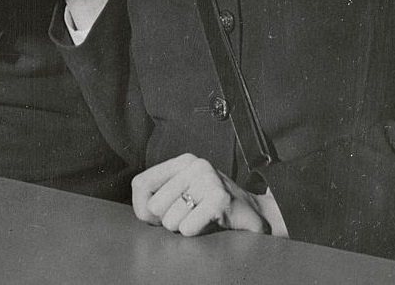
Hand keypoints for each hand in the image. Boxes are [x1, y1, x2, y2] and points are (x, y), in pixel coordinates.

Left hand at [132, 154, 268, 236]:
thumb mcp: (184, 193)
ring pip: (171, 220)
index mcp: (182, 162)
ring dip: (183, 228)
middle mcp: (195, 165)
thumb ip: (159, 196)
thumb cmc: (211, 207)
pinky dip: (196, 232)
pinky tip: (210, 223)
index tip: (157, 217)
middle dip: (167, 221)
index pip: (140, 184)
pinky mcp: (219, 199)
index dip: (142, 207)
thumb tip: (143, 210)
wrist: (254, 214)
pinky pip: (188, 228)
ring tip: (200, 218)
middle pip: (154, 206)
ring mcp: (208, 180)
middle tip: (187, 216)